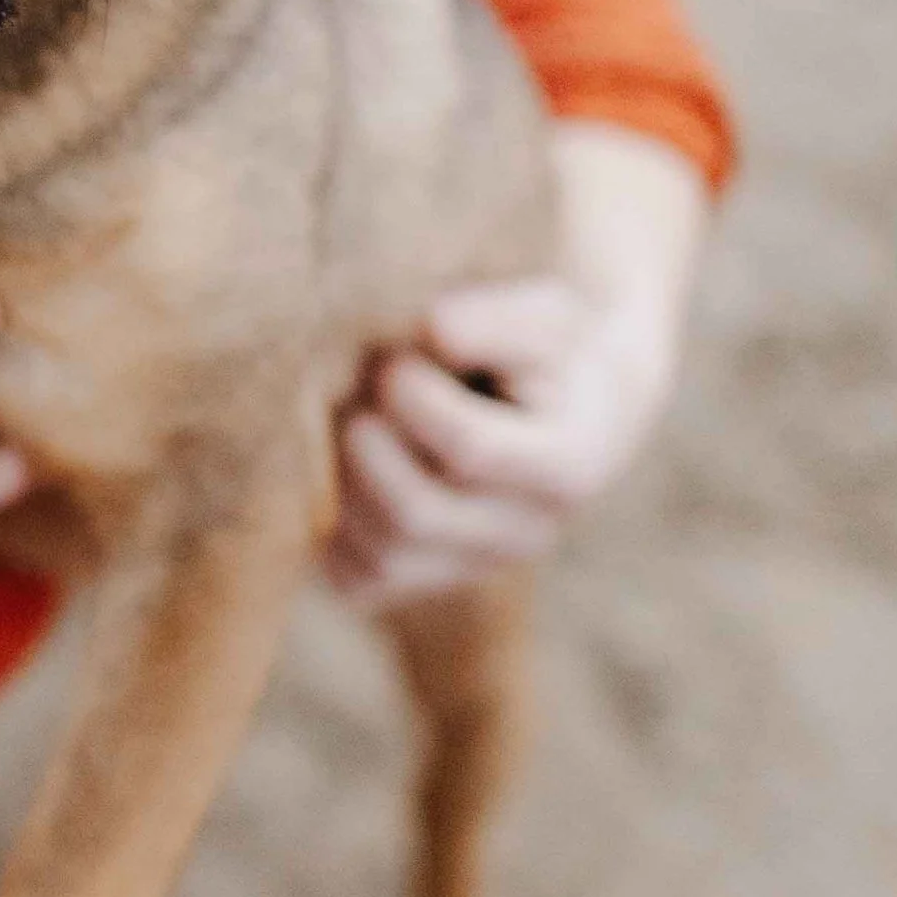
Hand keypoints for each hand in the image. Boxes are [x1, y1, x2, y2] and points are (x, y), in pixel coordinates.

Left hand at [326, 122, 707, 607]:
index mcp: (567, 469)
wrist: (554, 407)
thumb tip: (434, 328)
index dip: (413, 397)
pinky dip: (329, 524)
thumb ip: (494, 320)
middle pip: (416, 514)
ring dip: (341, 479)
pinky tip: (340, 465)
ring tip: (347, 418)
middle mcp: (524, 536)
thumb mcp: (541, 315)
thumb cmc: (544, 350)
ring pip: (380, 553)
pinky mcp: (421, 582)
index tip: (397, 358)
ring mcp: (472, 567)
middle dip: (365, 443)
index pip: (470, 451)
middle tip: (358, 390)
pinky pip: (354, 579)